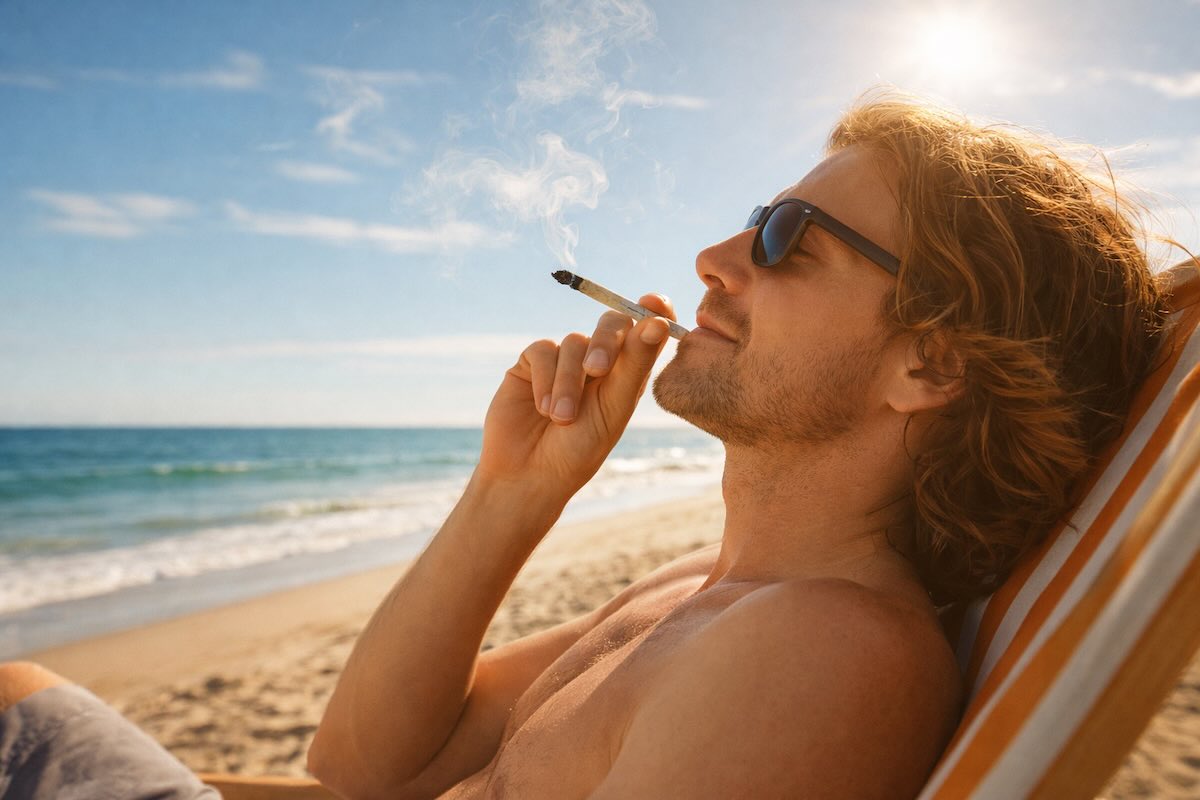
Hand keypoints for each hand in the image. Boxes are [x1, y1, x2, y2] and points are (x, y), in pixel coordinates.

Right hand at [475, 294, 675, 505]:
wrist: (529, 474)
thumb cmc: (579, 450)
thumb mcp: (613, 409)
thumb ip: (634, 365)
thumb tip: (658, 322)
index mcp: (629, 372)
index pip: (647, 329)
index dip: (654, 311)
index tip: (655, 302)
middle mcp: (600, 360)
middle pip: (612, 323)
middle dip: (606, 342)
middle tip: (598, 371)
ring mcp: (565, 359)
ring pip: (574, 342)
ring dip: (568, 382)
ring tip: (562, 418)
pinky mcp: (533, 362)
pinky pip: (543, 350)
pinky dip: (545, 379)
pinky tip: (543, 409)